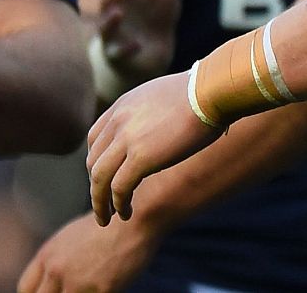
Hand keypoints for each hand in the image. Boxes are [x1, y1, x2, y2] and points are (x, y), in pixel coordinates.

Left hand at [17, 213, 159, 292]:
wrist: (138, 219)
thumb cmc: (112, 225)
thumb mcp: (74, 236)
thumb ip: (59, 257)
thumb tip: (55, 277)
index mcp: (48, 255)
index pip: (25, 289)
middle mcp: (56, 269)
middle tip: (75, 291)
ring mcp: (77, 281)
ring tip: (93, 288)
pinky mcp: (100, 290)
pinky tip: (109, 287)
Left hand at [86, 71, 217, 224]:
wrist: (213, 90)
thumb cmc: (204, 92)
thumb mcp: (166, 97)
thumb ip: (154, 112)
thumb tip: (167, 122)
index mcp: (123, 105)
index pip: (95, 137)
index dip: (96, 160)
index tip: (106, 174)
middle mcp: (118, 121)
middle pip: (93, 160)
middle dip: (95, 184)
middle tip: (103, 201)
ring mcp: (127, 139)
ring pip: (99, 178)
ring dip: (100, 201)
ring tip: (107, 217)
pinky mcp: (141, 157)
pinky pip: (119, 187)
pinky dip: (119, 204)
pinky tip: (126, 214)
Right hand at [96, 0, 180, 83]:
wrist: (156, 46)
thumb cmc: (155, 7)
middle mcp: (116, 11)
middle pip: (107, 1)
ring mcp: (118, 34)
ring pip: (107, 29)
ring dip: (110, 22)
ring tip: (116, 14)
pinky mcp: (124, 55)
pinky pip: (120, 55)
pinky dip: (126, 50)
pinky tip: (137, 44)